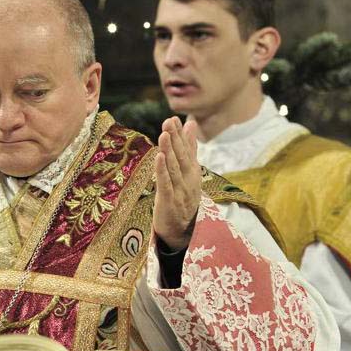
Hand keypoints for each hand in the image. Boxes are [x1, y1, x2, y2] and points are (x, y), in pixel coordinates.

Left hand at [153, 116, 201, 251]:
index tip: (174, 118)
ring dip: (169, 151)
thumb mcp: (189, 172)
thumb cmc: (184, 198)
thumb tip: (190, 124)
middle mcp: (188, 180)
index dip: (180, 135)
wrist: (184, 232)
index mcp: (192, 173)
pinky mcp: (170, 203)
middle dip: (175, 139)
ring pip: (173, 169)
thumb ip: (190, 149)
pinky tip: (158, 157)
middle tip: (168, 122)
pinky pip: (166, 185)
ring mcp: (180, 192)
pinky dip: (162, 171)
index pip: (186, 151)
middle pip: (180, 157)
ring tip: (164, 134)